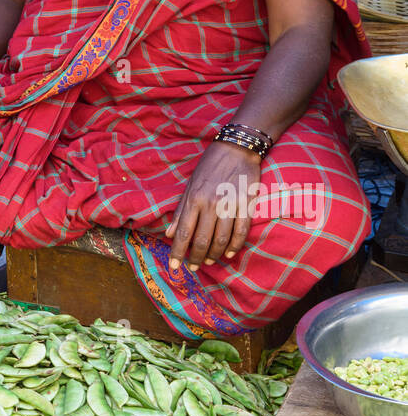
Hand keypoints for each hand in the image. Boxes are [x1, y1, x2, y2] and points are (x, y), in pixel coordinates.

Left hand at [165, 143, 260, 272]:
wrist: (236, 148)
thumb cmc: (210, 166)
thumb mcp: (190, 185)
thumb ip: (180, 211)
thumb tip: (169, 233)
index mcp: (194, 198)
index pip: (183, 232)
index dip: (177, 252)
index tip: (174, 267)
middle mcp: (211, 203)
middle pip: (202, 240)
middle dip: (196, 258)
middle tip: (194, 267)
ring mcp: (230, 204)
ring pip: (221, 239)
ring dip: (214, 254)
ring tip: (209, 261)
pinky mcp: (246, 204)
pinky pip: (241, 231)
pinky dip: (234, 246)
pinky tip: (229, 253)